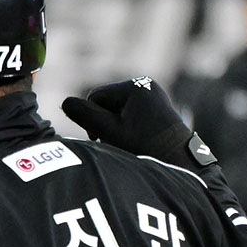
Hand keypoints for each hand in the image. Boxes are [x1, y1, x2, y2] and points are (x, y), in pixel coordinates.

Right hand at [61, 76, 215, 169]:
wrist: (180, 161)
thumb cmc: (145, 147)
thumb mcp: (110, 132)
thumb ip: (86, 116)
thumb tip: (66, 102)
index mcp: (134, 86)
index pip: (95, 97)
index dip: (93, 119)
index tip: (103, 139)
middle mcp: (145, 85)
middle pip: (107, 103)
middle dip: (106, 123)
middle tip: (117, 143)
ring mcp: (153, 96)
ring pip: (118, 110)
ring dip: (115, 127)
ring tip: (128, 143)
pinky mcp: (158, 107)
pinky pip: (131, 114)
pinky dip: (127, 127)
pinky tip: (136, 141)